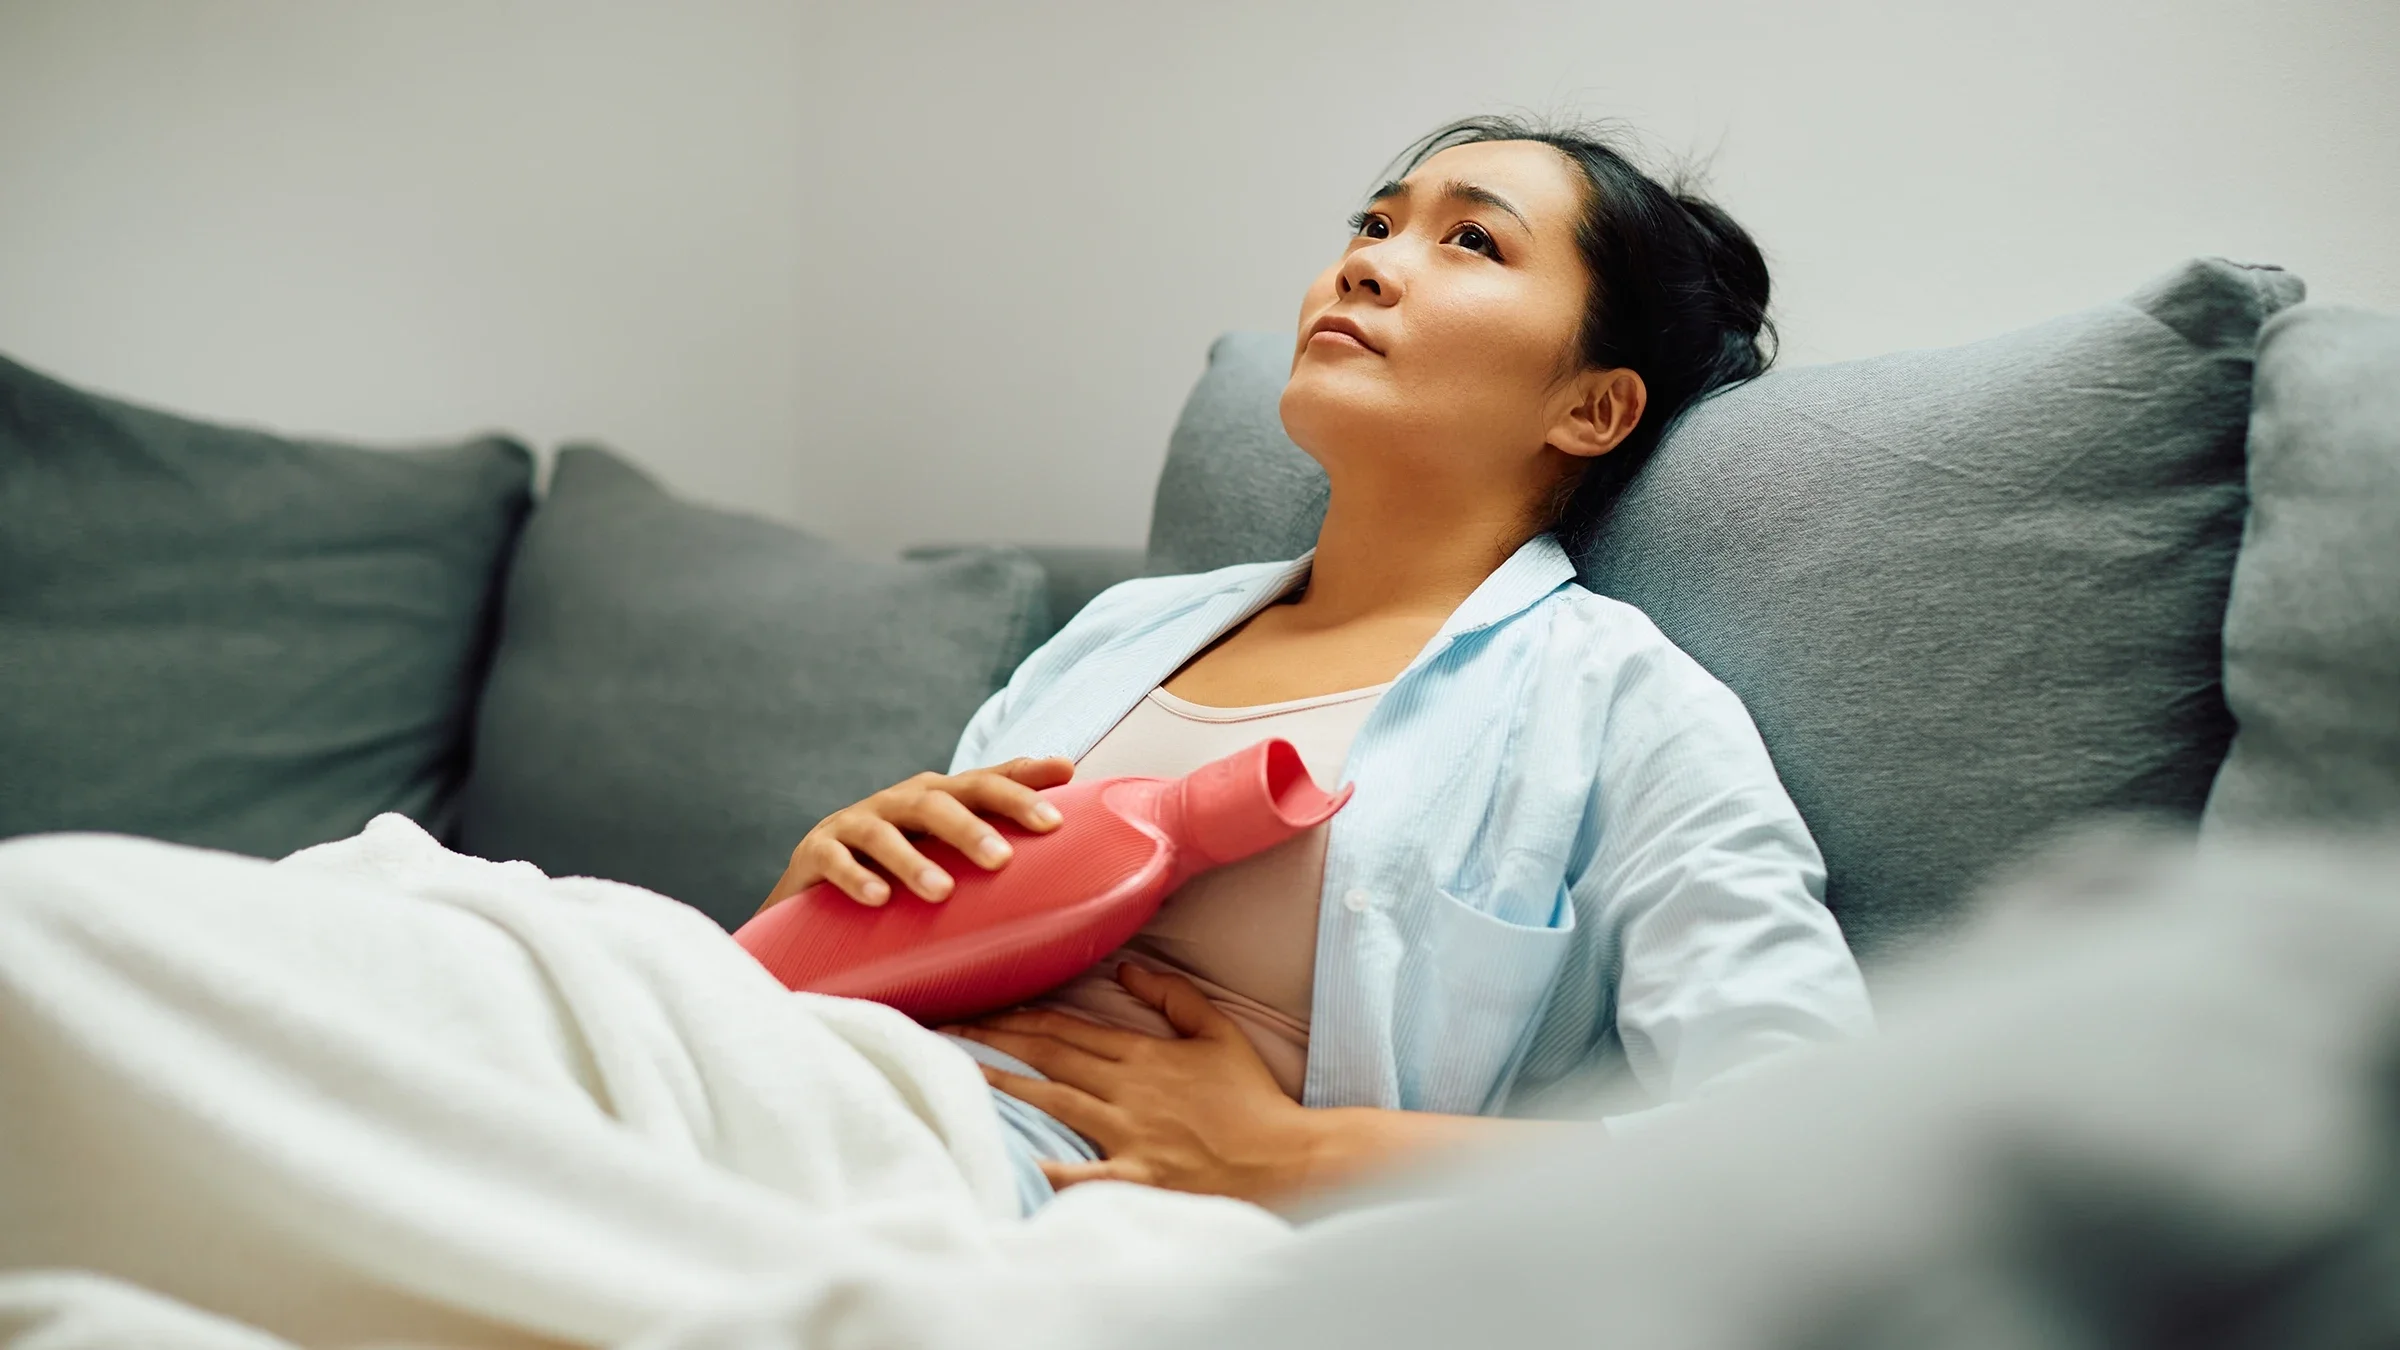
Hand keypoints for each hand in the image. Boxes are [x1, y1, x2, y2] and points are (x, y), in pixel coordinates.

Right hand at [759, 756, 1073, 912]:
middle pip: (939, 800)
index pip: (985, 782)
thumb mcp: (951, 859)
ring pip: (885, 831)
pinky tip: (878, 899)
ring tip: (941, 891)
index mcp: (938, 799)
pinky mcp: (814, 852)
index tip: (1063, 790)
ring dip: (913, 860)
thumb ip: (1000, 845)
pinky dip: (855, 877)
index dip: (1022, 782)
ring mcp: (854, 823)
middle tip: (1003, 860)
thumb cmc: (902, 876)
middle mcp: (899, 802)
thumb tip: (1078, 844)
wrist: (815, 903)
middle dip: (972, 826)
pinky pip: (834, 859)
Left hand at [947, 963, 1320, 1203]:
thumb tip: (1128, 968)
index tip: (979, 1006)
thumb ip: (1173, 996)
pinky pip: (1082, 1174)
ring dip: (1001, 1086)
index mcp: (1143, 1055)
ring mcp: (1128, 1134)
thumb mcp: (1219, 1032)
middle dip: (992, 1041)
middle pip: (1048, 1057)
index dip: (1020, 1017)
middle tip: (942, 1030)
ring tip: (954, 1074)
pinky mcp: (1136, 1177)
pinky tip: (1008, 1161)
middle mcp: (1127, 1090)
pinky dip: (1046, 1169)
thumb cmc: (1253, 1099)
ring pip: (1051, 1101)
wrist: (1287, 1158)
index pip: (1068, 1029)